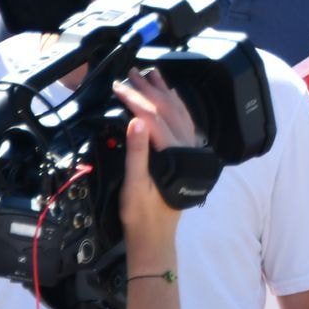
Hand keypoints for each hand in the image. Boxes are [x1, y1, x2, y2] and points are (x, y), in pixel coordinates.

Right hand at [114, 69, 195, 247]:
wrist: (156, 236)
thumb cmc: (141, 214)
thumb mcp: (134, 185)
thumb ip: (137, 152)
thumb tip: (136, 122)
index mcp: (174, 152)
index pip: (152, 117)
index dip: (134, 98)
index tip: (117, 86)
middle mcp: (188, 146)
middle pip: (168, 109)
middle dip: (149, 89)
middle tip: (131, 72)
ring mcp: (191, 149)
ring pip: (179, 111)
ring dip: (164, 92)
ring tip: (151, 75)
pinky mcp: (189, 153)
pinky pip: (185, 120)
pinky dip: (176, 104)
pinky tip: (170, 97)